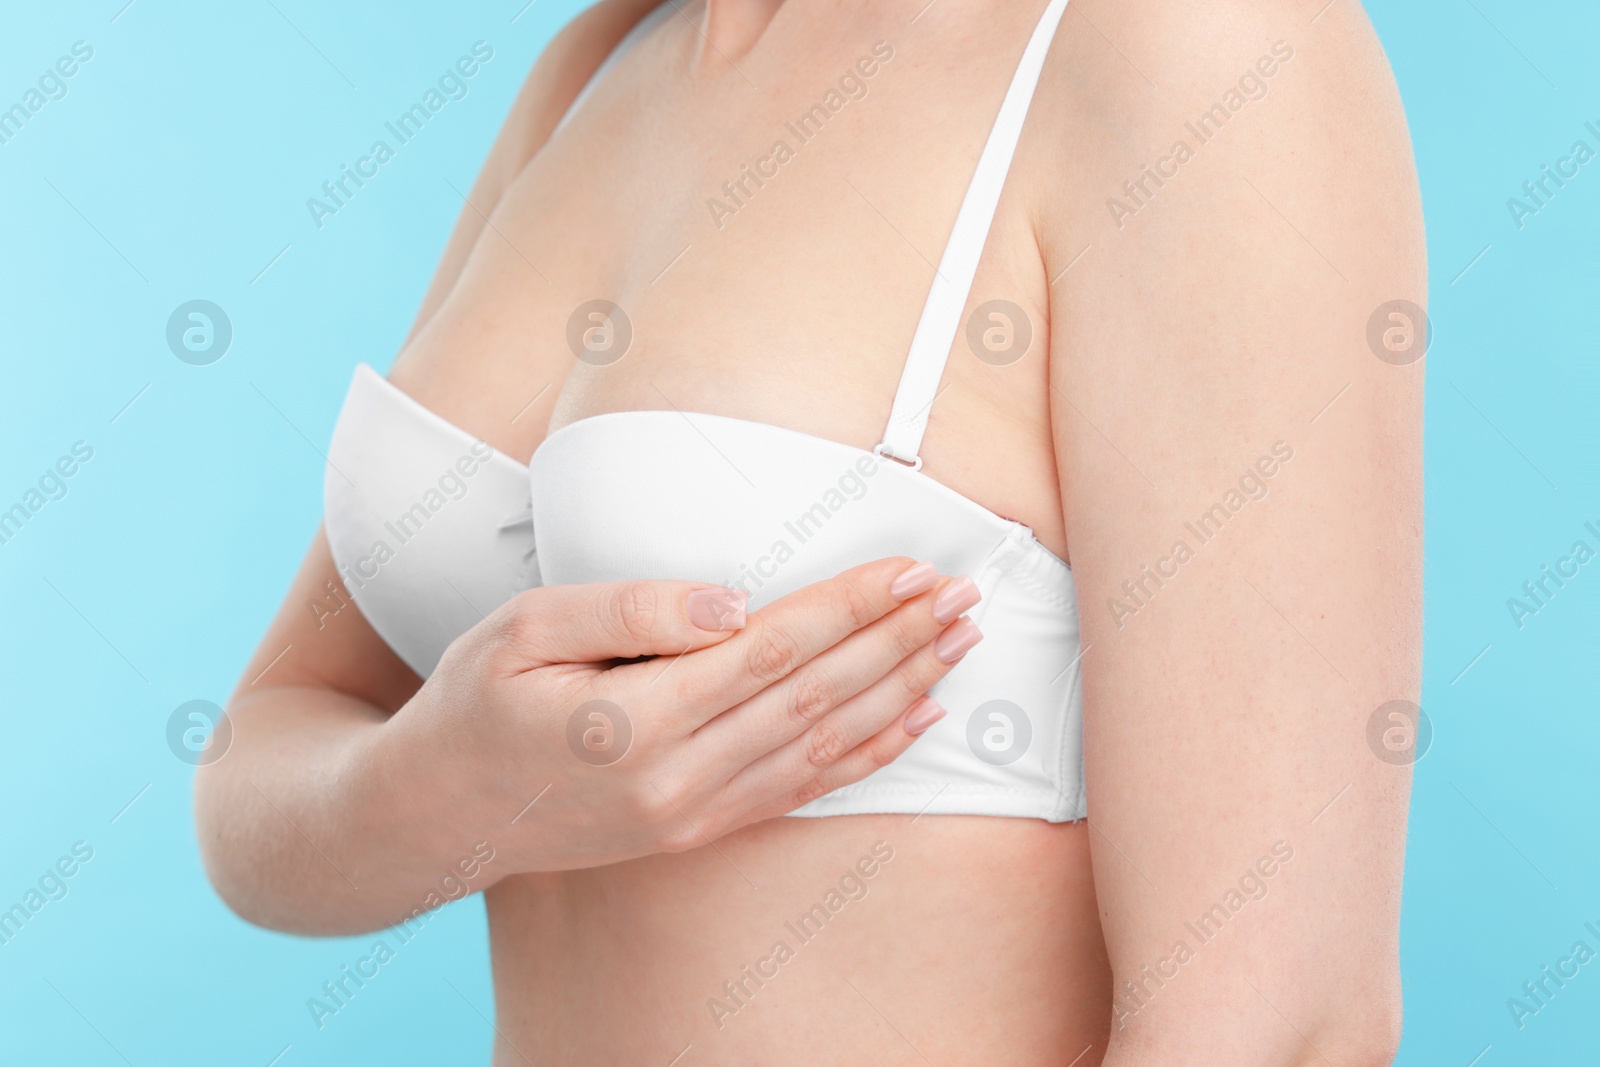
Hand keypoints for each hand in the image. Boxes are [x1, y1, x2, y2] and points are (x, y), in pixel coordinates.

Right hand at [379, 557, 983, 874]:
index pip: (776, 649)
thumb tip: (731, 600)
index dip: (852, 605)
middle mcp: (678, 779)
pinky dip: (868, 756)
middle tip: (967, 595)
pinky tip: (915, 722)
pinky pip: (803, 793)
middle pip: (818, 697)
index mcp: (635, 721)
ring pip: (825, 746)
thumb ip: (628, 611)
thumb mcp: (519, 631)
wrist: (435, 818)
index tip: (914, 568)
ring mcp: (693, 815)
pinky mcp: (698, 833)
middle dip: (900, 640)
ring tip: (959, 643)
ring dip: (901, 690)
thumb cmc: (473, 705)